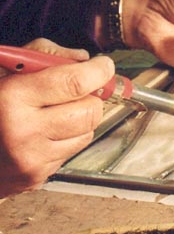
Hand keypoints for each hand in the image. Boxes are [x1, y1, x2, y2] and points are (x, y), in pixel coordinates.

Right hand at [0, 41, 113, 196]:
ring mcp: (31, 160)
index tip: (102, 65)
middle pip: (90, 110)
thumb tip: (84, 59)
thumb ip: (45, 55)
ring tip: (53, 111)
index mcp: (12, 99)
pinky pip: (71, 151)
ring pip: (87, 132)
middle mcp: (23, 132)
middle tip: (76, 90)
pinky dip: (66, 139)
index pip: (76, 82)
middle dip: (89, 96)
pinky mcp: (35, 178)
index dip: (98, 70)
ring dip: (79, 119)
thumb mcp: (3, 68)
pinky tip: (42, 132)